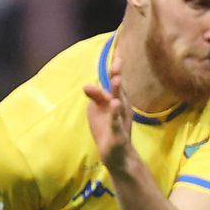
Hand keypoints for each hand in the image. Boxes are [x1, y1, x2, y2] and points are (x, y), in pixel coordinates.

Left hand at [83, 48, 133, 173]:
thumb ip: (96, 97)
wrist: (119, 155)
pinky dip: (115, 114)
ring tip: (117, 78)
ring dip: (118, 91)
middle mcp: (122, 108)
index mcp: (118, 101)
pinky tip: (114, 104)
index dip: (117, 69)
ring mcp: (120, 120)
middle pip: (119, 90)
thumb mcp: (100, 111)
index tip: (117, 53)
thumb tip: (86, 85)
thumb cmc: (109, 129)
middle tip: (117, 61)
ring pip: (119, 104)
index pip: (117, 82)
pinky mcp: (117, 134)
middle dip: (118, 75)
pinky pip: (116, 123)